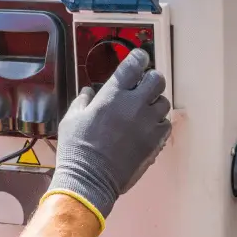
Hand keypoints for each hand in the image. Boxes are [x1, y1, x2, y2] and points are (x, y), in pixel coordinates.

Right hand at [41, 48, 171, 229]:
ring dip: (155, 102)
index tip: (139, 57)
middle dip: (151, 79)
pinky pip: (166, 125)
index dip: (138, 57)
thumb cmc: (76, 149)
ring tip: (144, 110)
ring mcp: (147, 124)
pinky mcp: (154, 142)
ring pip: (164, 102)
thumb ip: (83, 101)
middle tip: (143, 85)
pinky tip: (147, 128)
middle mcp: (134, 105)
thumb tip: (90, 92)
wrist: (89, 180)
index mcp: (112, 95)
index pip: (134, 64)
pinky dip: (159, 123)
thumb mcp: (71, 119)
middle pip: (157, 79)